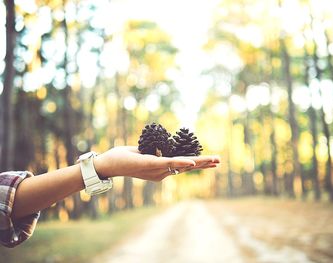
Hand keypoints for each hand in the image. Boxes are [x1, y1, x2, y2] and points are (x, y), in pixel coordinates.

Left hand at [93, 146, 219, 181]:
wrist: (107, 164)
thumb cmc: (124, 157)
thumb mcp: (144, 154)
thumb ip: (156, 153)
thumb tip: (164, 148)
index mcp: (161, 170)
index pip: (183, 167)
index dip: (199, 164)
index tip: (212, 162)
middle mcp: (161, 173)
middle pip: (187, 168)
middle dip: (204, 164)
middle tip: (220, 161)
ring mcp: (157, 170)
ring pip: (181, 166)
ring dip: (198, 163)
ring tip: (213, 161)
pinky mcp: (150, 165)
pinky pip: (168, 163)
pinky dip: (181, 163)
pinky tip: (192, 162)